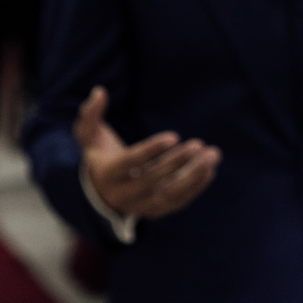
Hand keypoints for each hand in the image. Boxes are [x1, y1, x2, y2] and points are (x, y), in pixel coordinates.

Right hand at [75, 86, 220, 218]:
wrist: (102, 193)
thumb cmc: (100, 156)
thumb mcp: (89, 137)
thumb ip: (90, 115)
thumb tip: (99, 91)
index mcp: (107, 174)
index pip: (129, 163)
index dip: (151, 150)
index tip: (174, 136)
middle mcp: (122, 194)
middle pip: (152, 180)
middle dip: (177, 161)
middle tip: (198, 144)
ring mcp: (140, 206)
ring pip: (169, 194)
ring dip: (193, 175)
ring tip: (213, 155)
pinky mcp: (155, 211)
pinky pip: (177, 202)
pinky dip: (195, 186)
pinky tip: (210, 169)